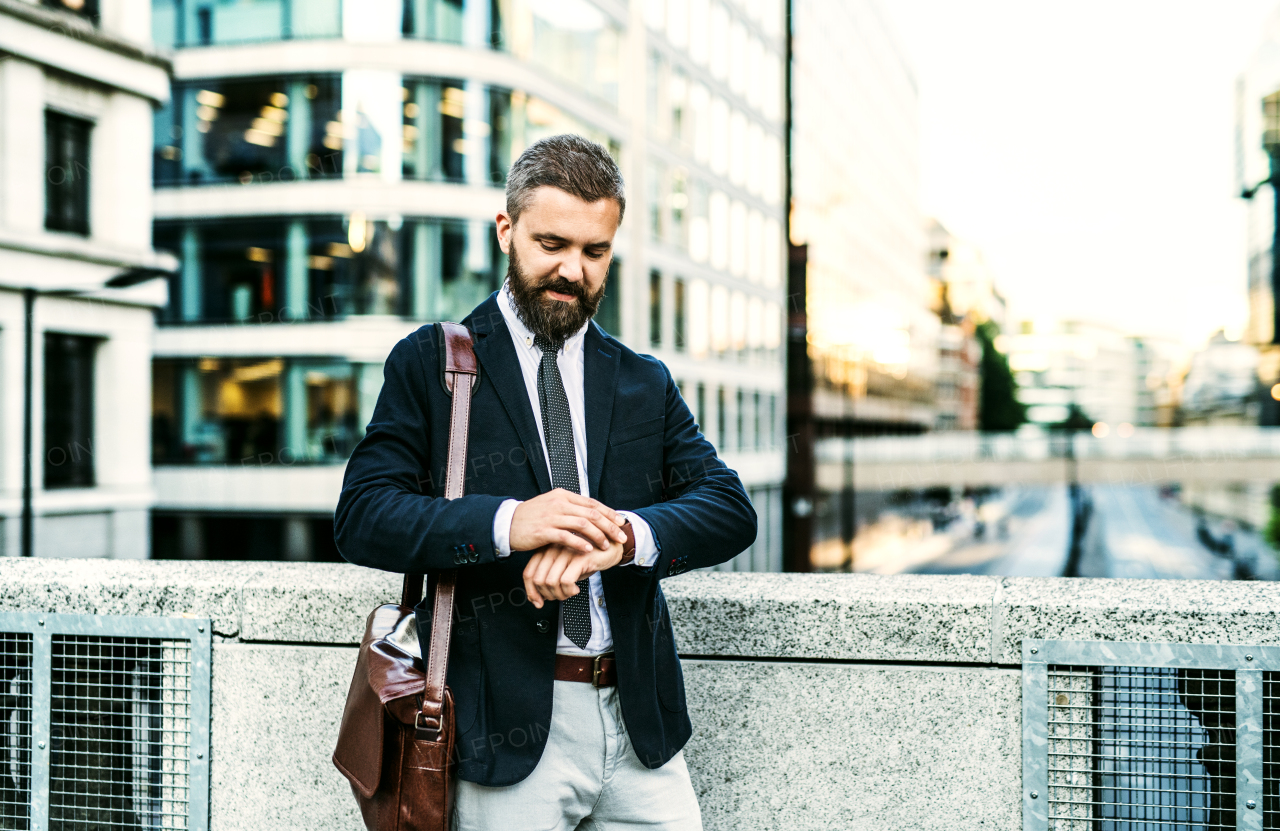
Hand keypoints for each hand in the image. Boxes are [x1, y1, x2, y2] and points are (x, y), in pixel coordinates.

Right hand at [510, 488, 625, 553]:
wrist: (508, 523)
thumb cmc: (532, 517)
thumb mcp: (552, 506)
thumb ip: (570, 508)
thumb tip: (591, 513)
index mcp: (563, 495)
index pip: (592, 503)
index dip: (609, 513)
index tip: (621, 522)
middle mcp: (559, 503)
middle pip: (591, 513)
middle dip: (609, 526)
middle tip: (621, 537)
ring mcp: (551, 516)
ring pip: (582, 524)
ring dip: (598, 536)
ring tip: (606, 545)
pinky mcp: (544, 531)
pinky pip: (566, 537)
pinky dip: (580, 543)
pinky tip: (589, 550)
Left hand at [523, 539, 624, 607]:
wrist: (611, 547)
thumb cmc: (588, 558)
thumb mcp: (565, 568)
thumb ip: (550, 577)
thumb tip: (538, 597)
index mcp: (546, 549)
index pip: (528, 573)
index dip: (531, 592)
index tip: (538, 602)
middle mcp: (553, 548)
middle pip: (537, 579)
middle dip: (547, 596)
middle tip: (559, 597)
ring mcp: (566, 551)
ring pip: (550, 582)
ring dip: (559, 595)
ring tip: (569, 594)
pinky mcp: (579, 557)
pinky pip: (566, 581)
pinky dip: (569, 591)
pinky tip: (576, 590)